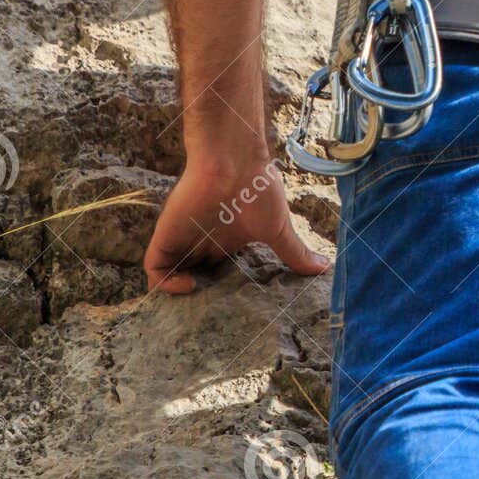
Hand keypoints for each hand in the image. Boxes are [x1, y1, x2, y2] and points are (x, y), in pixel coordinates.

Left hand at [145, 155, 328, 293]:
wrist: (235, 164)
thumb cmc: (258, 191)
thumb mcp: (279, 230)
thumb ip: (295, 253)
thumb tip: (325, 268)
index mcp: (227, 242)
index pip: (217, 273)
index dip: (220, 292)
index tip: (233, 308)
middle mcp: (203, 242)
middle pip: (193, 276)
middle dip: (198, 298)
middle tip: (212, 315)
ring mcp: (184, 240)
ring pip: (169, 275)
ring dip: (177, 293)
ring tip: (197, 304)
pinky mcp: (167, 238)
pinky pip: (154, 268)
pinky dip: (164, 284)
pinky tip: (188, 285)